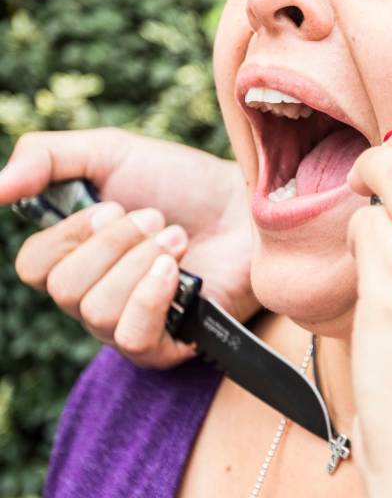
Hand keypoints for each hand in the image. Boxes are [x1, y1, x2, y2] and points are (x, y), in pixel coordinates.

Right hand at [0, 128, 256, 367]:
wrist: (251, 207)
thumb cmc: (187, 183)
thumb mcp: (111, 152)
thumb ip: (46, 158)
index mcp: (79, 257)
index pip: (34, 267)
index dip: (69, 235)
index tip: (112, 207)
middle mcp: (97, 297)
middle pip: (65, 289)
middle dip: (114, 243)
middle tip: (156, 218)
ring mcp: (131, 324)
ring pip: (96, 311)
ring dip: (140, 263)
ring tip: (178, 238)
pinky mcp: (169, 345)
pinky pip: (133, 339)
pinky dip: (150, 298)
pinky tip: (177, 271)